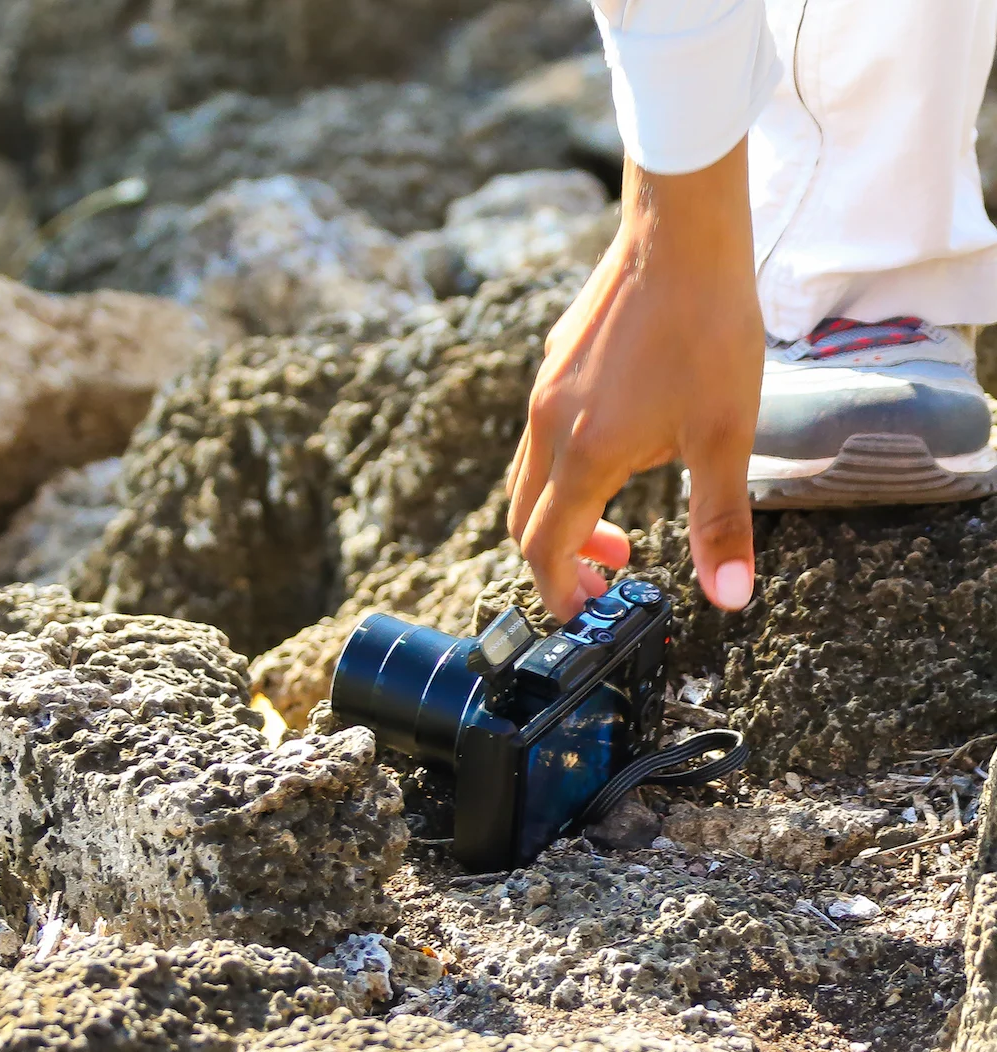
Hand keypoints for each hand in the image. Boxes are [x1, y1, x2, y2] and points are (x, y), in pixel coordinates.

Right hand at [507, 140, 764, 619]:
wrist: (680, 236)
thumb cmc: (707, 332)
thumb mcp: (727, 438)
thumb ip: (719, 524)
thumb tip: (729, 597)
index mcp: (583, 456)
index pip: (545, 548)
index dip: (561, 591)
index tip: (588, 612)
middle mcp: (548, 427)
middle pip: (524, 520)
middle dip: (560, 560)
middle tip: (610, 576)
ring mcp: (544, 392)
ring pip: (529, 476)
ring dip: (564, 515)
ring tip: (619, 524)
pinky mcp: (553, 364)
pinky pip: (541, 435)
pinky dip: (565, 469)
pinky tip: (620, 449)